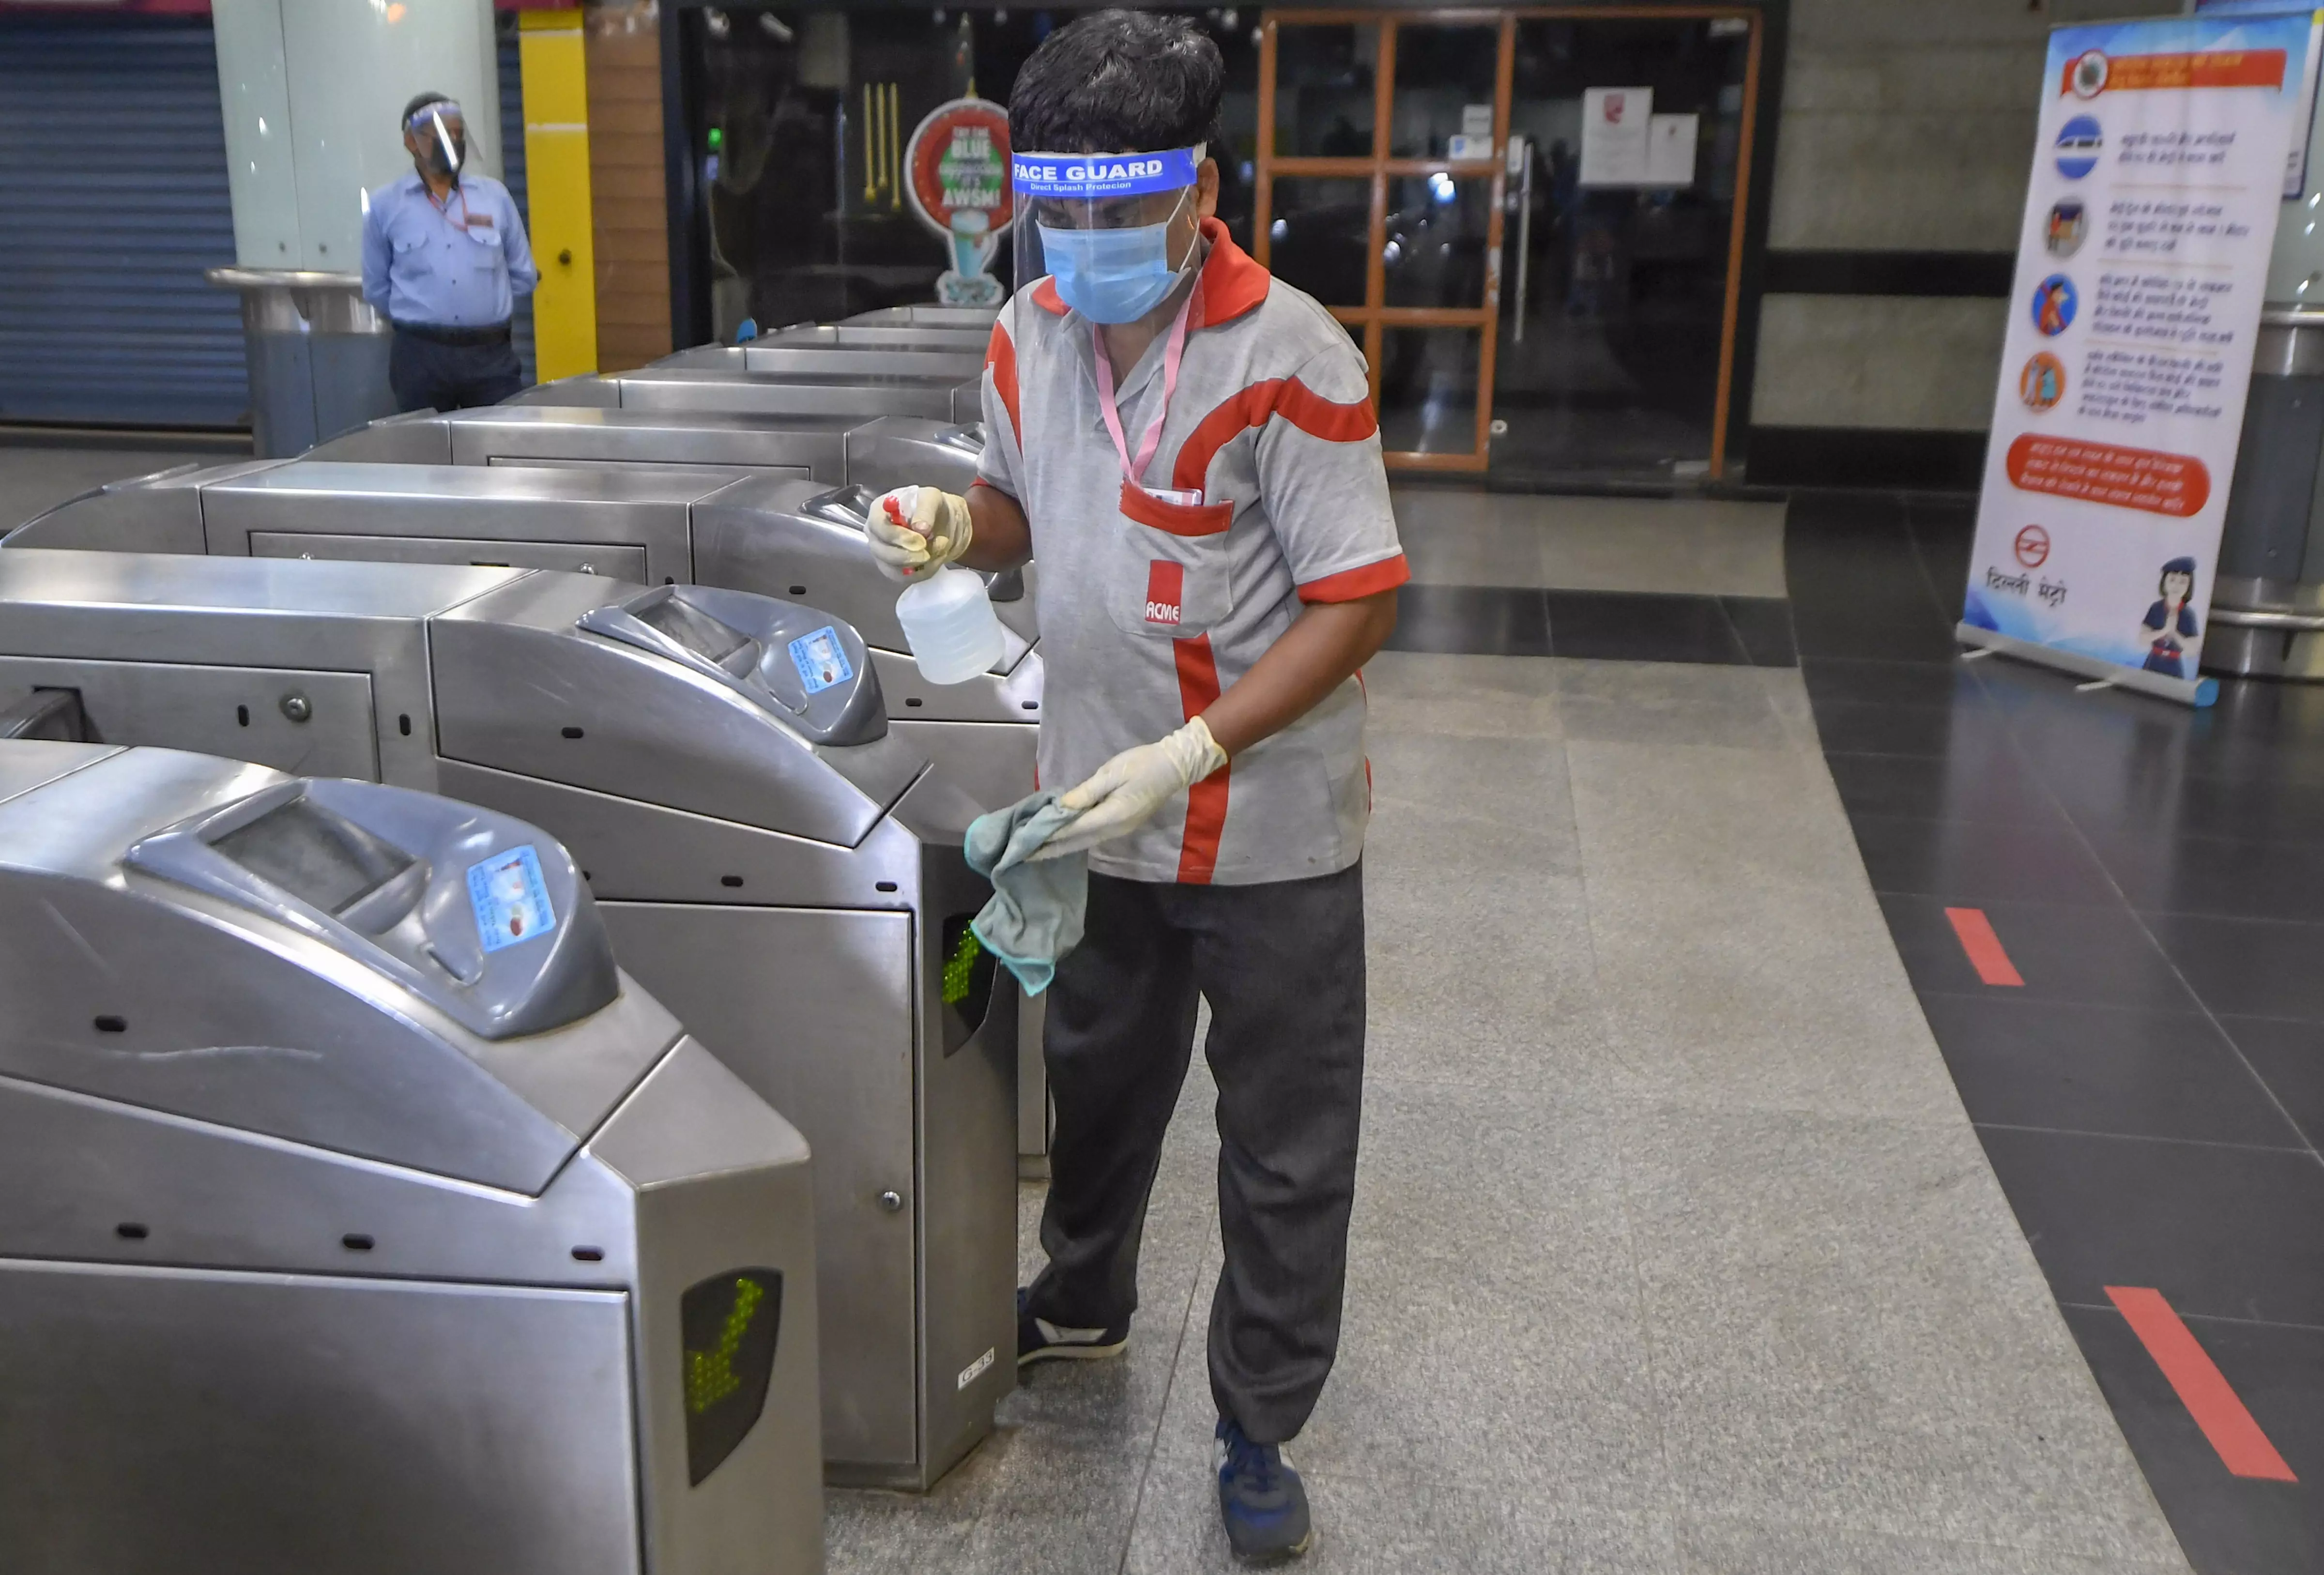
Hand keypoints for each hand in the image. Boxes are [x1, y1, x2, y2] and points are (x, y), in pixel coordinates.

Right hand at [866, 485, 973, 581]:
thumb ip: (926, 510)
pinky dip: (922, 572)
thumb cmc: (932, 507)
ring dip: (919, 565)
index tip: (921, 541)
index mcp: (878, 511)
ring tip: (939, 551)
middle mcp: (875, 533)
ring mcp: (881, 553)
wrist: (943, 523)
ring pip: (892, 568)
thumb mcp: (933, 498)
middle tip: (929, 553)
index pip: (878, 527)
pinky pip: (903, 577)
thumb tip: (920, 528)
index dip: (898, 536)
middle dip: (908, 555)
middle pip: (881, 551)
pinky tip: (935, 560)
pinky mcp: (893, 568)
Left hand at [1030, 718, 1228, 860]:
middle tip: (1024, 855)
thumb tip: (1061, 809)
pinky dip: (1074, 840)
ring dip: (1061, 847)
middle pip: (1077, 842)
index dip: (1049, 834)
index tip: (1027, 840)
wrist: (1174, 767)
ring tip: (1037, 851)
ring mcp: (1120, 830)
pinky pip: (1092, 837)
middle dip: (1050, 849)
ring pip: (1084, 842)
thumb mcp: (1111, 773)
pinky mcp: (1122, 825)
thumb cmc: (1142, 764)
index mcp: (1112, 816)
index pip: (1073, 828)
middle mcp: (1115, 829)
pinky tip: (1062, 841)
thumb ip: (1085, 793)